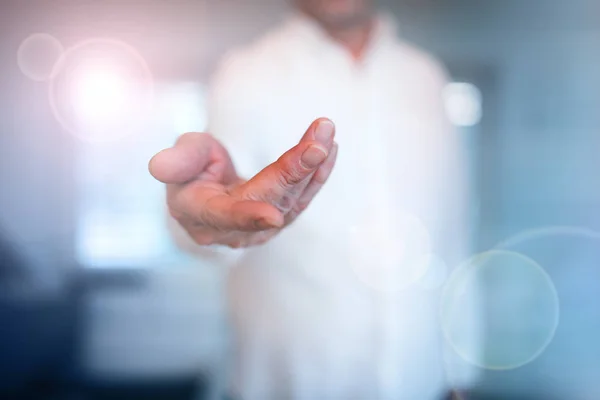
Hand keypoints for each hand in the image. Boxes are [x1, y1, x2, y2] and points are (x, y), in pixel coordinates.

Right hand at [149, 118, 337, 247]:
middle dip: (294, 171)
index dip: (248, 216)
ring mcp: (259, 228)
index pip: (226, 216)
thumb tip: (158, 167)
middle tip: (318, 142)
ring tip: (327, 133)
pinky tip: (331, 149)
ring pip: (291, 199)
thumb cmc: (191, 171)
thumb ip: (179, 161)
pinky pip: (302, 198)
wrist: (207, 192)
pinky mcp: (279, 219)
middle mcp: (233, 229)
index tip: (273, 216)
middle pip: (269, 201)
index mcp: (202, 216)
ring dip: (312, 167)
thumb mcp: (182, 159)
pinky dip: (318, 173)